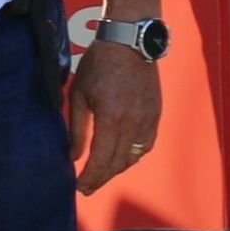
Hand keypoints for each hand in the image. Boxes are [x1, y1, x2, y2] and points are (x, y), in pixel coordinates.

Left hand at [67, 38, 160, 194]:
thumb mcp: (79, 94)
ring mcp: (148, 120)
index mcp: (112, 119)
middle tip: (87, 187)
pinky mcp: (156, 115)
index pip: (101, 159)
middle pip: (118, 163)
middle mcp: (134, 124)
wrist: (129, 43)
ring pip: (134, 157)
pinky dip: (133, 156)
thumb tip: (73, 156)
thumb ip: (77, 129)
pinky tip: (122, 159)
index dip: (91, 177)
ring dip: (117, 169)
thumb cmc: (98, 65)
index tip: (80, 187)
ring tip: (101, 175)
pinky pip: (146, 145)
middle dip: (102, 178)